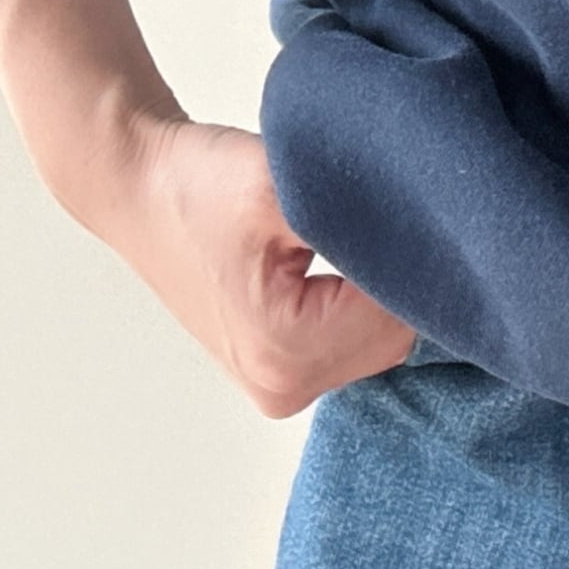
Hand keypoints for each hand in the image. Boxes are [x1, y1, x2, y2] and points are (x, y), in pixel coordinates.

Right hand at [80, 113, 418, 419]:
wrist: (136, 186)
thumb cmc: (195, 180)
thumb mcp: (279, 181)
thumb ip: (357, 213)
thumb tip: (433, 227)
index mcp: (284, 352)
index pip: (403, 312)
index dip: (415, 254)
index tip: (404, 204)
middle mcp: (283, 387)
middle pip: (398, 335)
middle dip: (400, 275)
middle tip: (380, 210)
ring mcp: (279, 386)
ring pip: (380, 338)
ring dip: (380, 287)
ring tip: (352, 231)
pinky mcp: (279, 369)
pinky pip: (355, 340)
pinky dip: (360, 300)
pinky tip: (344, 259)